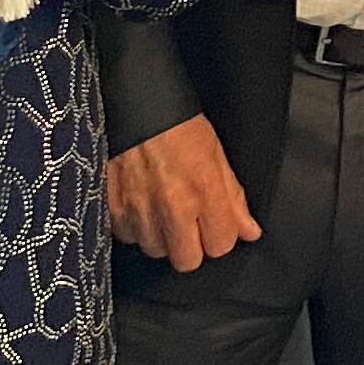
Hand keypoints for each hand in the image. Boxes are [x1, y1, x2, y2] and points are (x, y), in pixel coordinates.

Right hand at [107, 113, 258, 272]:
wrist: (133, 103)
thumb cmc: (178, 123)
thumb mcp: (216, 154)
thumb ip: (233, 198)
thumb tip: (250, 232)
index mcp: (204, 192)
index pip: (221, 246)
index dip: (219, 236)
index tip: (214, 224)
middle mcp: (172, 208)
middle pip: (187, 261)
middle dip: (191, 246)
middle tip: (188, 222)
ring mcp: (139, 211)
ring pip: (156, 250)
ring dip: (161, 236)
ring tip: (160, 207)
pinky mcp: (113, 208)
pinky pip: (127, 236)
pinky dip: (133, 225)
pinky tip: (139, 202)